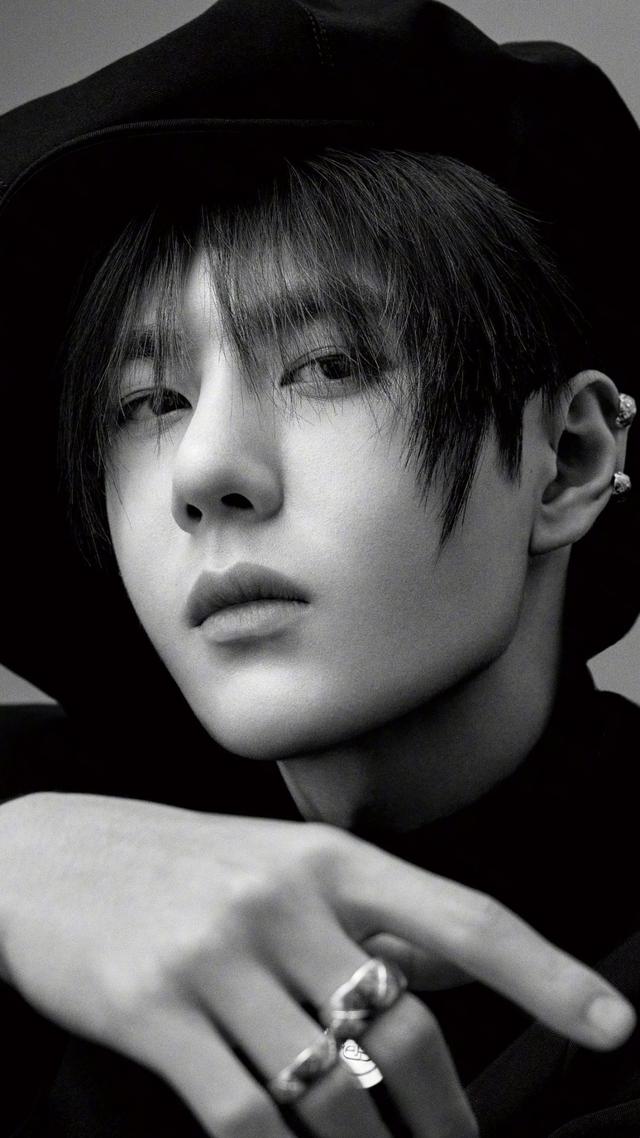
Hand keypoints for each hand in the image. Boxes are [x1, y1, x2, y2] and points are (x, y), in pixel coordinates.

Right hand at [0, 792, 633, 1137]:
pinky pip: (245, 1117)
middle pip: (400, 1028)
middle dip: (447, 1112)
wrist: (40, 856)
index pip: (458, 916)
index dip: (543, 971)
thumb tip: (446, 959)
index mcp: (322, 859)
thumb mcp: (270, 862)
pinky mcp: (155, 1013)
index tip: (611, 1022)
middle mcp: (277, 900)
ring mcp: (214, 957)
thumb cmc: (170, 861)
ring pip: (329, 1091)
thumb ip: (360, 911)